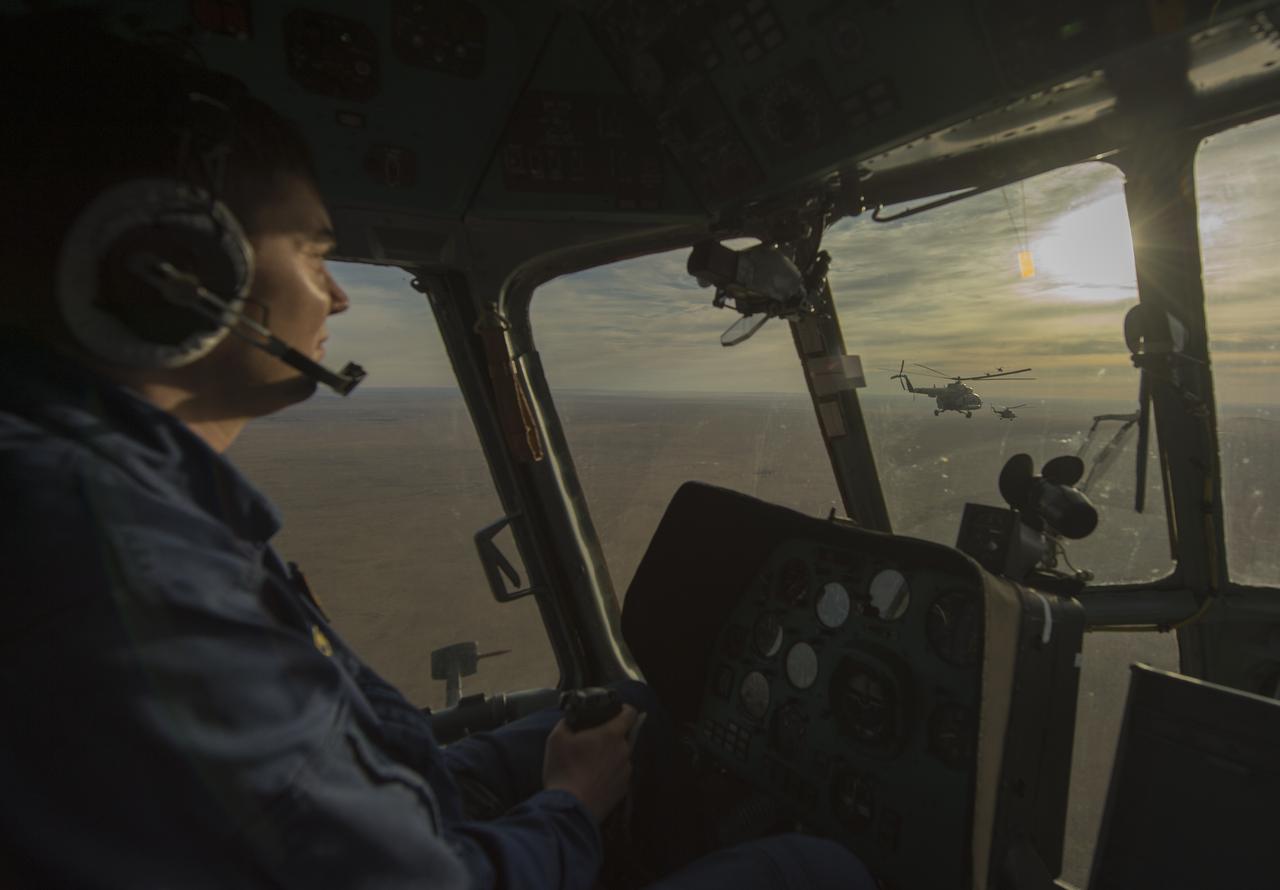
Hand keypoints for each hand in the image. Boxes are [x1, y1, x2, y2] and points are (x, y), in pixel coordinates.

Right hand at [542, 704, 638, 821]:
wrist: (570, 808)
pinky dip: (610, 774)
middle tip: (593, 742)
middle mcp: (623, 751)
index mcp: (611, 735)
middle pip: (624, 737)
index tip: (617, 711)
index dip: (624, 709)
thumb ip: (566, 723)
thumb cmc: (564, 771)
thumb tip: (570, 720)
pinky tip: (594, 780)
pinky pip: (619, 775)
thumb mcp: (556, 739)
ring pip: (621, 757)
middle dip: (611, 737)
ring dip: (610, 757)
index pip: (630, 714)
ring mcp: (625, 772)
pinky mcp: (623, 790)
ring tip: (590, 765)